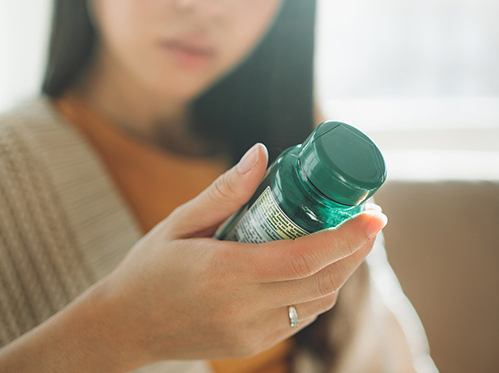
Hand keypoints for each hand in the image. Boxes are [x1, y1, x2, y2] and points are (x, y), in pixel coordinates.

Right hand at [93, 142, 387, 365]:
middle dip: (356, 250)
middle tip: (372, 219)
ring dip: (343, 270)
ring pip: (317, 301)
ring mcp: (250, 332)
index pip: (304, 257)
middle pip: (322, 281)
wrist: (124, 327)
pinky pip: (300, 317)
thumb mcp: (178, 222)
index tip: (374, 214)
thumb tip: (261, 153)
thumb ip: (224, 192)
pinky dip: (318, 290)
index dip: (347, 237)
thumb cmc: (148, 269)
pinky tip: (320, 266)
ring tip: (352, 238)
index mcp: (224, 272)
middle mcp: (242, 308)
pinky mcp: (251, 344)